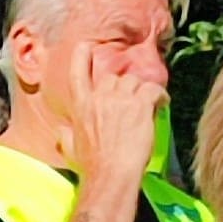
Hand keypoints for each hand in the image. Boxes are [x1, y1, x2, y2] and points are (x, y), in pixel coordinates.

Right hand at [59, 42, 159, 188]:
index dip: (81, 56)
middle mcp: (99, 98)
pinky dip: (160, 95)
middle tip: (132, 100)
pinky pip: (153, 89)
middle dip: (122, 87)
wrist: (111, 174)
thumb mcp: (70, 149)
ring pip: (134, 81)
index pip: (78, 72)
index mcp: (81, 106)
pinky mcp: (140, 104)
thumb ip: (65, 136)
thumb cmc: (91, 167)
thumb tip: (60, 132)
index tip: (86, 46)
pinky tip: (163, 104)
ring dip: (142, 91)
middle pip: (112, 78)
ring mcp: (120, 99)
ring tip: (150, 104)